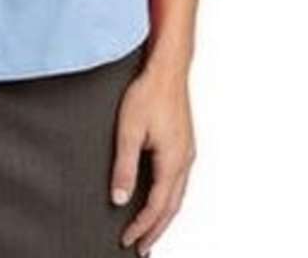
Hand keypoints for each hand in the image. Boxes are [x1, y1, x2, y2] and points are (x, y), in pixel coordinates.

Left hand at [111, 64, 195, 254]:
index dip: (142, 227)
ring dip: (164, 216)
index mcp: (173, 161)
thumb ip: (124, 166)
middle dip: (156, 230)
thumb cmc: (148, 93)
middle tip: (142, 248)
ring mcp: (187, 151)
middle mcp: (185, 160)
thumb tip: (120, 199)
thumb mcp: (128, 130)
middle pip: (172, 207)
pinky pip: (179, 180)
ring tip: (149, 231)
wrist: (167, 68)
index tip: (127, 241)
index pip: (158, 206)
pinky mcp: (185, 143)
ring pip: (178, 195)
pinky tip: (160, 197)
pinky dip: (169, 197)